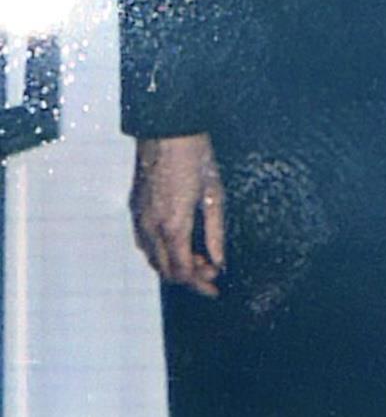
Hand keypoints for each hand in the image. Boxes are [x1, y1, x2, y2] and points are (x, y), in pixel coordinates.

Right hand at [130, 132, 226, 297]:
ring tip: (199, 257)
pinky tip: (179, 243)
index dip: (200, 284)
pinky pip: (145, 243)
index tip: (215, 287)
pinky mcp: (135, 208)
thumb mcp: (213, 193)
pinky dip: (162, 252)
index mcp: (172, 226)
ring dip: (174, 265)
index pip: (182, 272)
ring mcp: (139, 218)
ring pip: (153, 259)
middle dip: (189, 277)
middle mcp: (150, 228)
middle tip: (211, 270)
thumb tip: (219, 261)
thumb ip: (216, 232)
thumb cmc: (194, 155)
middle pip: (165, 271)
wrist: (166, 128)